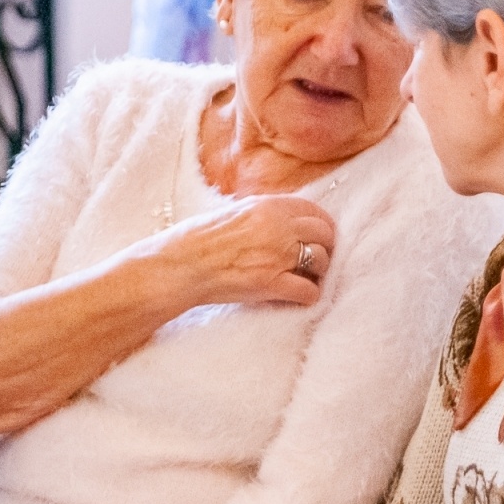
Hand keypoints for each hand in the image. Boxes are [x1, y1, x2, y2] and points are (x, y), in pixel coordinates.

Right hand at [153, 195, 335, 309]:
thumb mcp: (236, 212)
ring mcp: (276, 256)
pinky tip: (298, 296)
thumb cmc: (198, 239)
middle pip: (325, 234)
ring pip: (321, 261)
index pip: (315, 211)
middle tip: (316, 260)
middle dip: (325, 248)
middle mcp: (278, 227)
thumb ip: (267, 214)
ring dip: (318, 272)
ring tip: (305, 278)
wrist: (178, 266)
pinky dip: (308, 296)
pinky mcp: (271, 284)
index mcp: (269, 206)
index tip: (320, 237)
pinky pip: (309, 292)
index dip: (322, 226)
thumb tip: (291, 221)